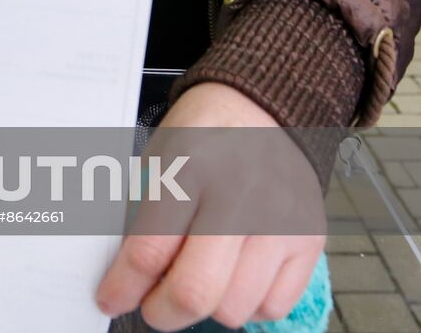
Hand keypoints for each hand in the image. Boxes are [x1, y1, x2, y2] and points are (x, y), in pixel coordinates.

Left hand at [95, 82, 324, 329]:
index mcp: (189, 169)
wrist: (263, 108)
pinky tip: (231, 278)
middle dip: (162, 311)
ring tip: (193, 281)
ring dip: (206, 308)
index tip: (109, 300)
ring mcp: (281, 223)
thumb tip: (125, 275)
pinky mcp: (310, 241)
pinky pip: (273, 305)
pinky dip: (246, 304)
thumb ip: (144, 215)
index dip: (123, 287)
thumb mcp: (159, 158)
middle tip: (150, 305)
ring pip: (235, 308)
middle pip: (196, 291)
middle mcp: (240, 199)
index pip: (149, 250)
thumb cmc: (202, 134)